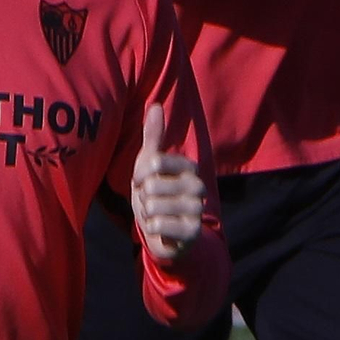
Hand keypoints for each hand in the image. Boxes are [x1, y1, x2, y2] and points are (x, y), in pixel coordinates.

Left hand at [131, 104, 207, 261]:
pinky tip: (161, 229)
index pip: (154, 162)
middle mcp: (198, 186)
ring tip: (156, 215)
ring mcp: (198, 210)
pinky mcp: (193, 232)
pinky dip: (152, 228)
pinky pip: (159, 225)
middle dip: (143, 197)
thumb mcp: (150, 163)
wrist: (166, 233)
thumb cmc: (156, 193)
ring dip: (146, 214)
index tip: (142, 182)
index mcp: (189, 166)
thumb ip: (153, 136)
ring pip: (153, 206)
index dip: (140, 175)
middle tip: (152, 202)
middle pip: (152, 185)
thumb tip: (155, 105)